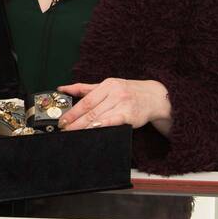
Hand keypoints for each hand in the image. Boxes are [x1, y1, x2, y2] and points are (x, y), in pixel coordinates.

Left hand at [57, 78, 171, 132]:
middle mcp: (115, 93)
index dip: (73, 111)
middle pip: (90, 110)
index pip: (86, 100)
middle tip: (64, 129)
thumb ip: (86, 88)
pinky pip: (111, 122)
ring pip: (99, 118)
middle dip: (75, 121)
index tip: (63, 120)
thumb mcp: (109, 85)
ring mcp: (123, 104)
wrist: (154, 97)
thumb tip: (63, 89)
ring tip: (73, 133)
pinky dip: (100, 127)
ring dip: (84, 127)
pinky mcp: (129, 115)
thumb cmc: (129, 92)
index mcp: (108, 85)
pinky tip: (91, 131)